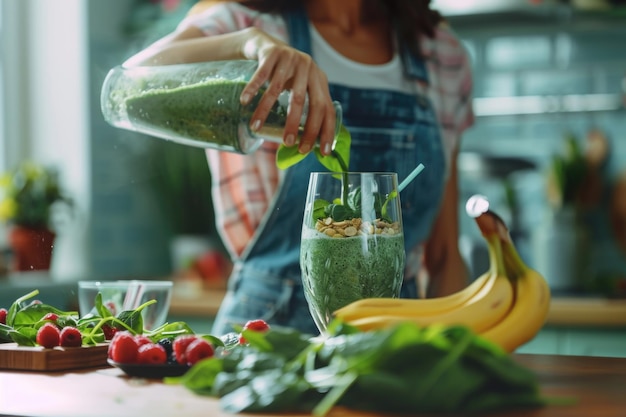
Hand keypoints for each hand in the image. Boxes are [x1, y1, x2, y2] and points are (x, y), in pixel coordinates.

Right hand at [240, 28, 335, 155]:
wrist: (268, 45)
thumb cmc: (287, 75)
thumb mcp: (302, 87)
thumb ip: (307, 108)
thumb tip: (305, 146)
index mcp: (319, 80)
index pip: (326, 109)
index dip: (325, 131)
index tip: (322, 152)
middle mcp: (309, 68)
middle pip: (305, 101)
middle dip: (296, 125)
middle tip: (288, 143)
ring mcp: (291, 58)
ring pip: (278, 89)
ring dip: (266, 110)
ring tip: (256, 128)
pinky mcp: (273, 52)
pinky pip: (261, 74)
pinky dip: (252, 89)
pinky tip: (245, 102)